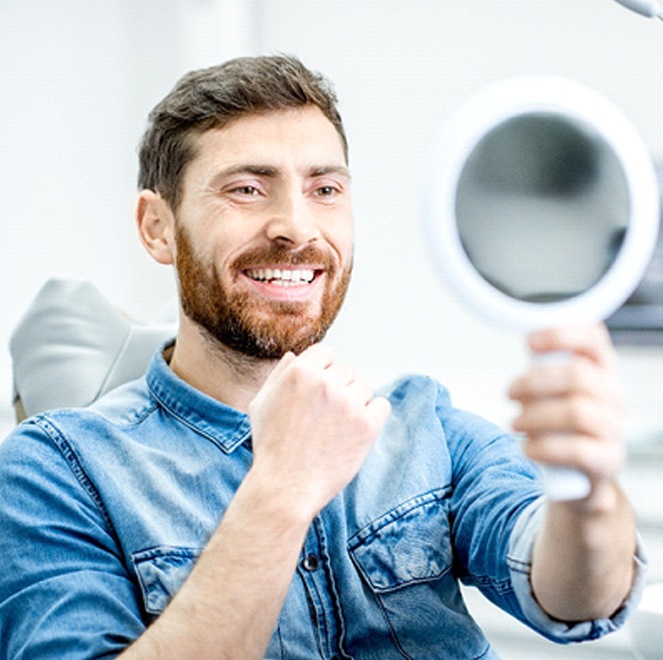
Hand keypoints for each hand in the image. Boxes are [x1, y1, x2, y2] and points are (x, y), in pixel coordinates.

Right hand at [247, 343, 390, 518]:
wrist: (285, 487)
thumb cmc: (271, 446)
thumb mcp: (261, 404)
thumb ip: (279, 375)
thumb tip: (295, 356)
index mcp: (300, 372)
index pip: (326, 352)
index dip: (322, 369)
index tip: (319, 389)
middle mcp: (326, 383)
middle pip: (346, 369)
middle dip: (338, 386)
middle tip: (325, 413)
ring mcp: (349, 404)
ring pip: (364, 386)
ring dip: (354, 400)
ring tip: (337, 425)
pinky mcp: (367, 426)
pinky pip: (382, 405)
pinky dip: (373, 415)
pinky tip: (356, 429)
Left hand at [508, 324, 624, 490]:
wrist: (580, 472)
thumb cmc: (561, 422)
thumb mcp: (554, 389)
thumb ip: (543, 366)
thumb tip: (525, 342)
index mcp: (601, 370)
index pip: (593, 339)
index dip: (562, 335)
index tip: (529, 342)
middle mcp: (613, 395)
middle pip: (578, 375)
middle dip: (534, 382)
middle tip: (509, 392)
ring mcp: (613, 427)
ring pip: (576, 412)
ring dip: (535, 416)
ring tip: (515, 423)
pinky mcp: (608, 459)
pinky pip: (577, 449)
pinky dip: (544, 447)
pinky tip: (527, 448)